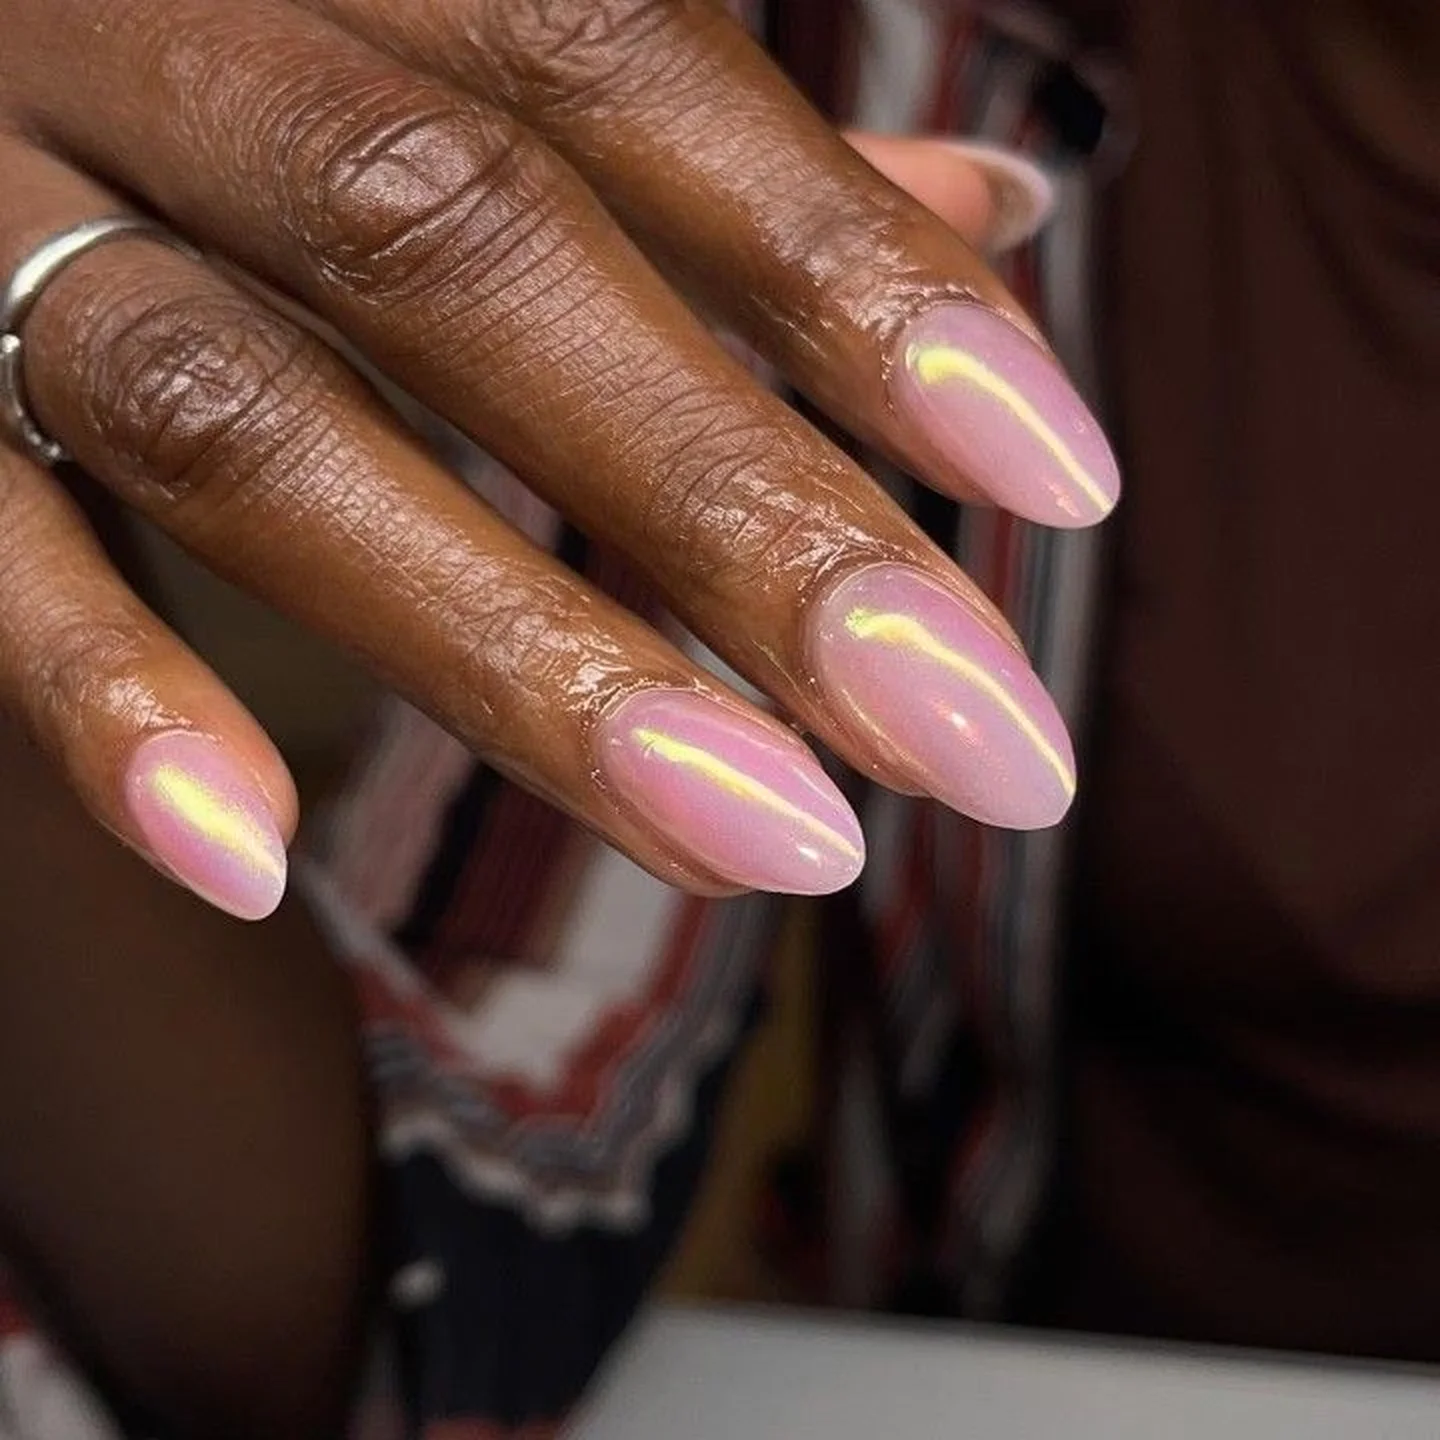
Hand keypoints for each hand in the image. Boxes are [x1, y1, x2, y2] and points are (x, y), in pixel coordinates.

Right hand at [0, 0, 1115, 919]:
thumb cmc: (243, 76)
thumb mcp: (474, 65)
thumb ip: (712, 166)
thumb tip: (991, 214)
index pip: (641, 83)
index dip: (860, 283)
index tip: (1063, 481)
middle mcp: (166, 26)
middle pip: (467, 251)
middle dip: (746, 514)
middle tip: (976, 742)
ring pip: (242, 413)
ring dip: (525, 652)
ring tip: (773, 847)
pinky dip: (102, 698)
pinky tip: (250, 862)